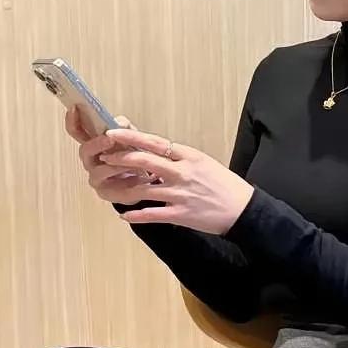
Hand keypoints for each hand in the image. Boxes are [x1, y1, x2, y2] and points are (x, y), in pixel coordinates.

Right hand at [65, 108, 155, 205]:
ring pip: (99, 170)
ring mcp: (96, 177)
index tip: (74, 108)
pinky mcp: (106, 193)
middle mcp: (90, 160)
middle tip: (110, 139)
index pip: (77, 131)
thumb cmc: (132, 156)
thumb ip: (123, 127)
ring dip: (116, 163)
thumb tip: (119, 122)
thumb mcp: (130, 137)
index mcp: (94, 143)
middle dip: (96, 143)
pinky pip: (114, 186)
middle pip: (84, 150)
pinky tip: (139, 176)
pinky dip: (127, 179)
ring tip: (132, 160)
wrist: (143, 181)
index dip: (73, 120)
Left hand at [98, 128, 255, 235]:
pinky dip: (137, 215)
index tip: (115, 132)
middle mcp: (183, 172)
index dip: (132, 137)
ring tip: (108, 184)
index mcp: (189, 156)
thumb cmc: (224, 184)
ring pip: (145, 188)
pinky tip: (125, 215)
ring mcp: (181, 194)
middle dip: (122, 157)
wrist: (242, 209)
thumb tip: (159, 153)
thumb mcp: (204, 162)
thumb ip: (181, 158)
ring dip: (124, 186)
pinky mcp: (181, 214)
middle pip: (146, 161)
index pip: (155, 142)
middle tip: (105, 155)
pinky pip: (153, 214)